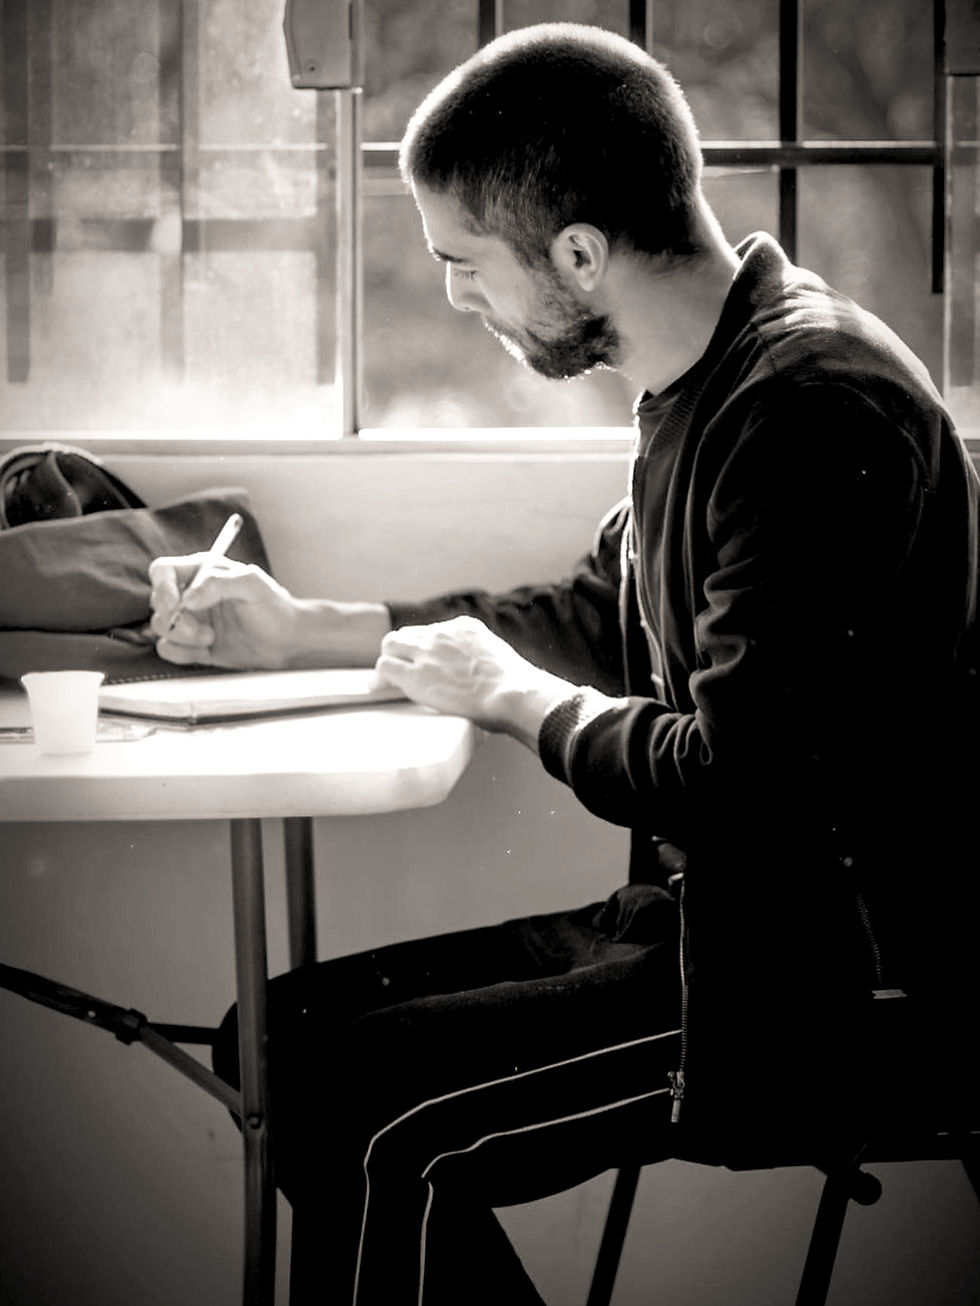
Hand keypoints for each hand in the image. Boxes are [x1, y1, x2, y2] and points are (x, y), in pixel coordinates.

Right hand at [149, 555, 301, 667]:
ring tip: (212, 638)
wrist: (286, 641)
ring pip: (159, 627)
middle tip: (204, 632)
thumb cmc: (274, 607)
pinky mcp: (192, 644)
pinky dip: (182, 653)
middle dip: (176, 621)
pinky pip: (168, 649)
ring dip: (182, 638)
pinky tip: (207, 651)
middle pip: (157, 603)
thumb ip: (220, 584)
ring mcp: (190, 620)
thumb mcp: (253, 585)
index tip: (175, 606)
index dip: (161, 587)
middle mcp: (191, 594)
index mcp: (202, 572)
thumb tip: (188, 599)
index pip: (163, 571)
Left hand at [376, 615, 572, 747]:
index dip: (425, 648)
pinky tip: (379, 687)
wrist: (510, 694)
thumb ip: (479, 660)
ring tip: (387, 676)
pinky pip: (385, 667)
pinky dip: (381, 677)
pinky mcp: (415, 674)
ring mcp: (426, 652)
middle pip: (408, 634)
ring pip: (391, 645)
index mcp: (464, 627)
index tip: (425, 660)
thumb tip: (477, 679)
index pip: (432, 631)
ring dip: (390, 659)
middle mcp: (442, 633)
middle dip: (404, 650)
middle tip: (401, 667)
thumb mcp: (496, 659)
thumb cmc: (512, 688)